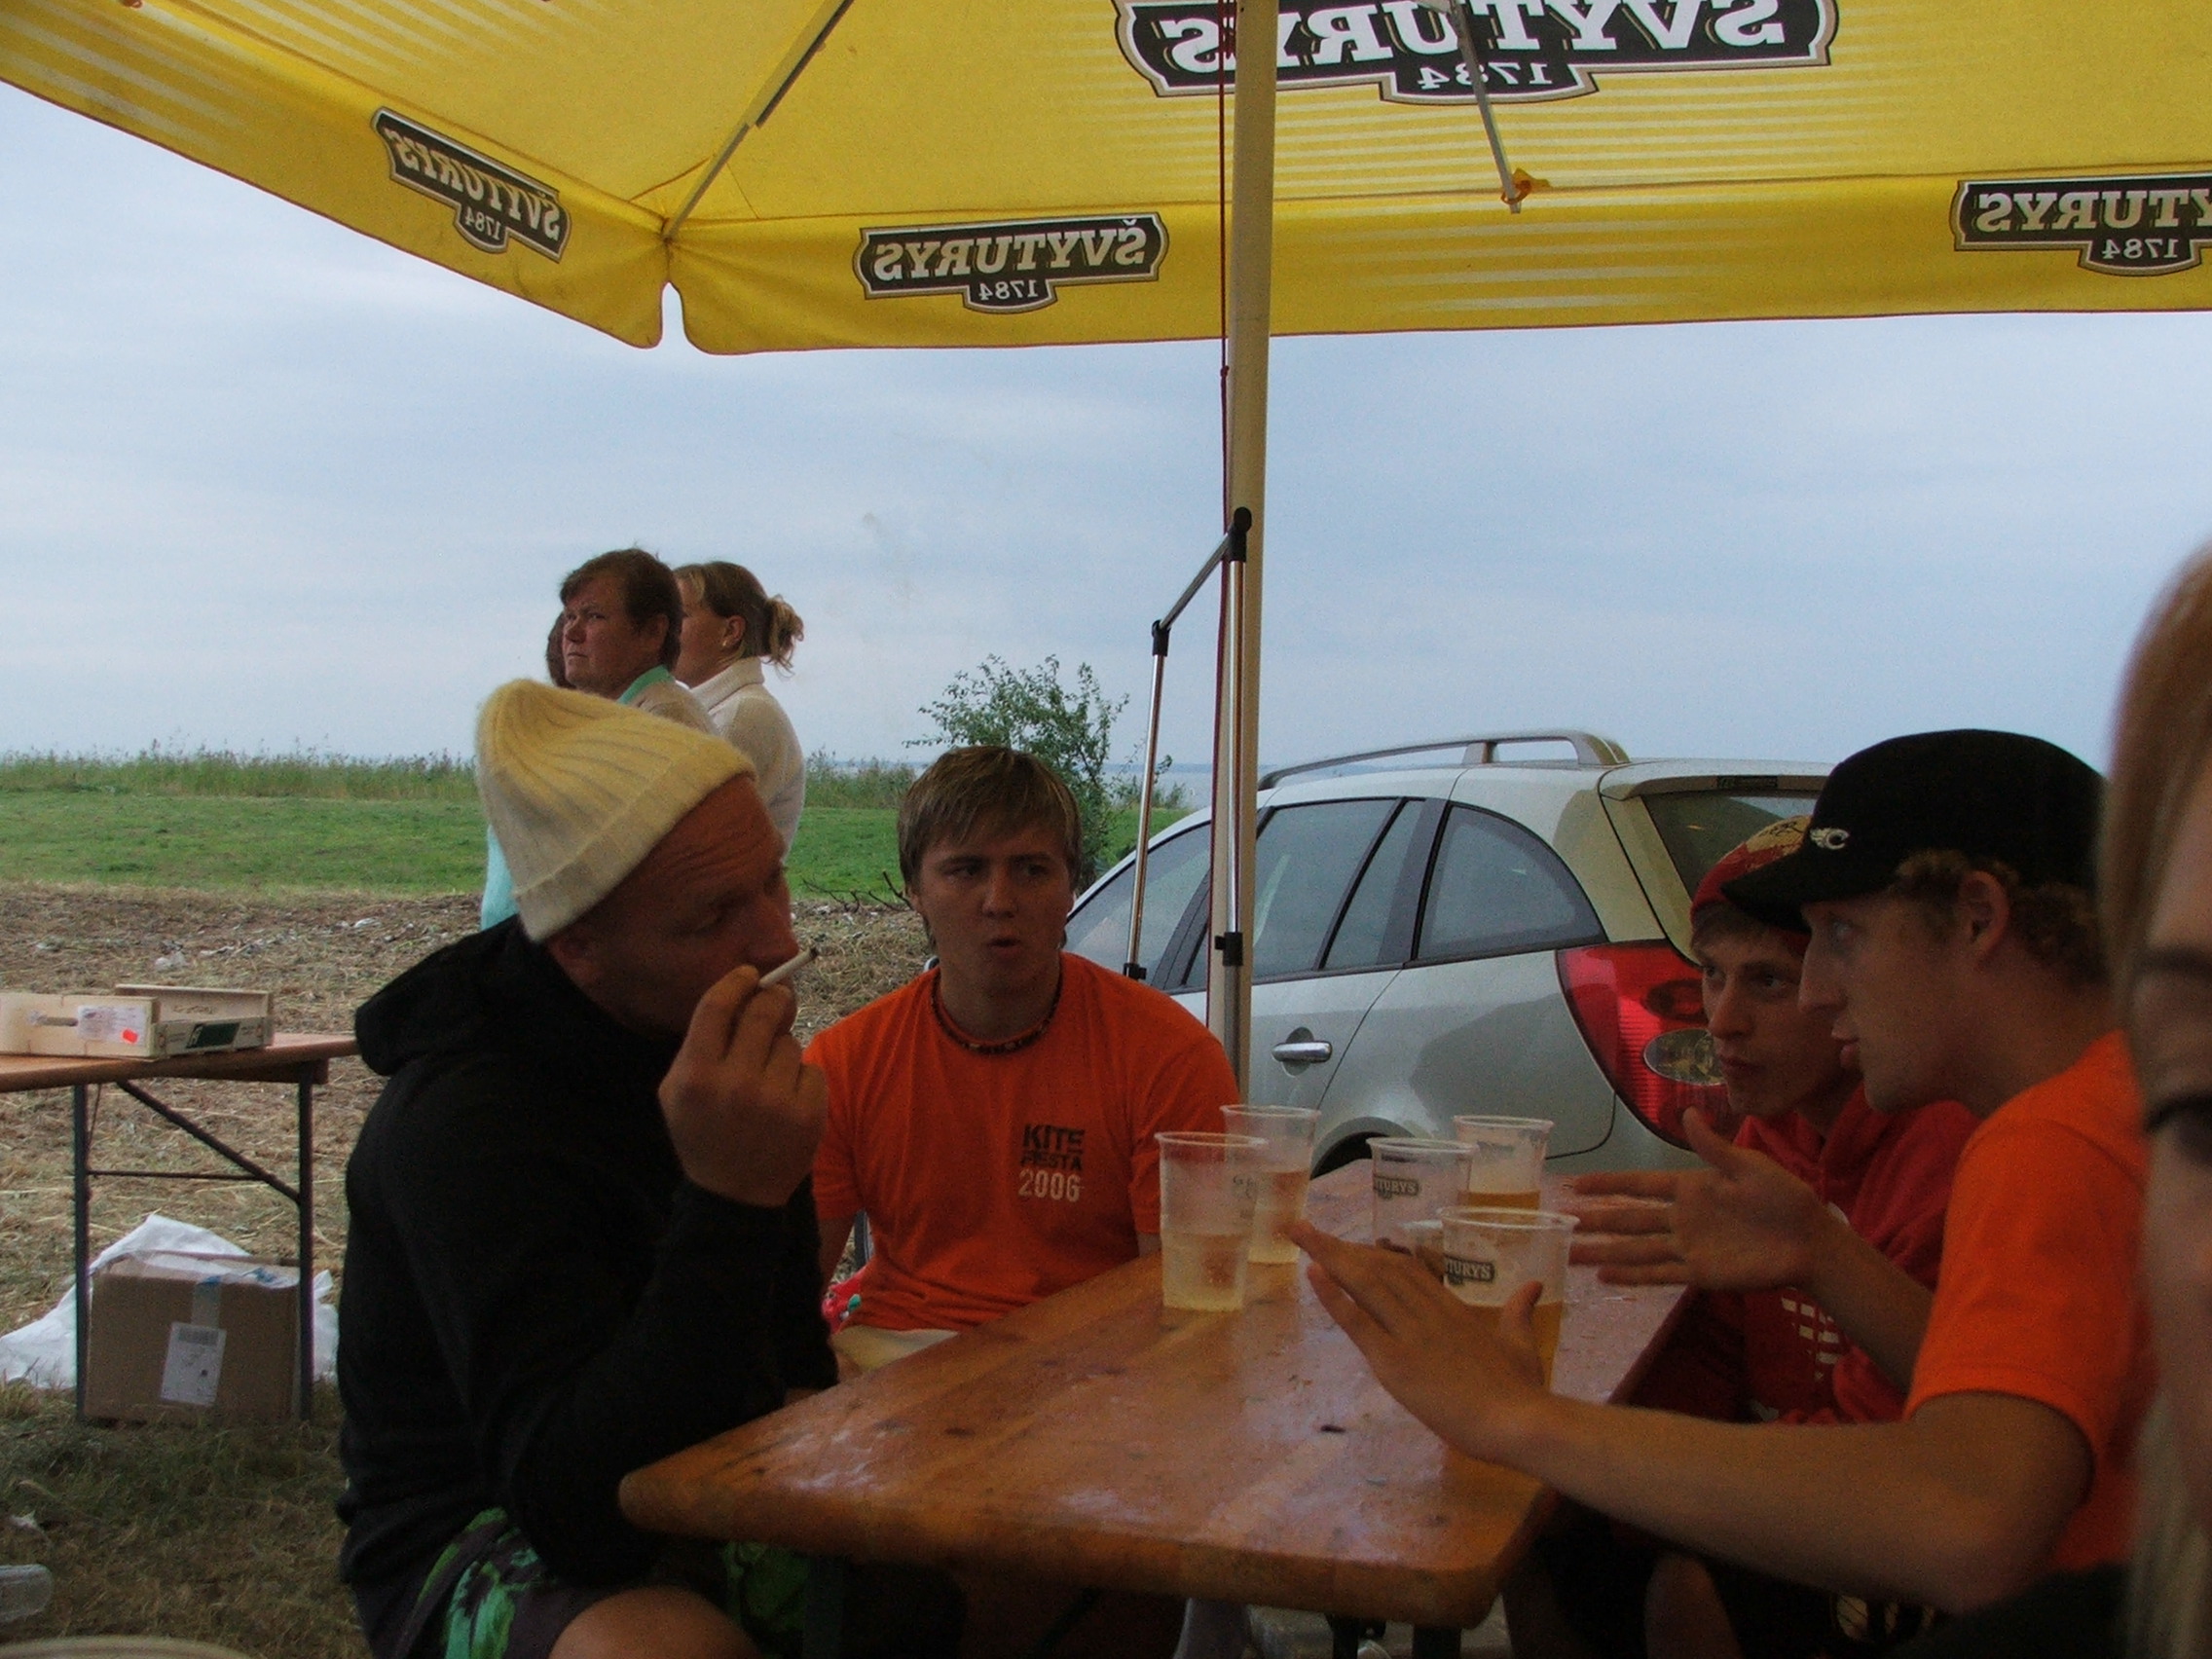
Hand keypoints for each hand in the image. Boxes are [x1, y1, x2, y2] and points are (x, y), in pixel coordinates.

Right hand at [658, 963, 825, 1207]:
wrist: (734, 1197)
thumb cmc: (704, 1134)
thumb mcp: (677, 1091)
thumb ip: (700, 1041)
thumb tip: (741, 991)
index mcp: (696, 1075)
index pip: (719, 1004)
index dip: (738, 981)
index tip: (751, 975)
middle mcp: (735, 1083)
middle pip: (766, 1010)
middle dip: (773, 1001)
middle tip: (776, 1003)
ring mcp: (775, 1100)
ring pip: (790, 1041)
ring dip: (782, 1052)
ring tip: (768, 1082)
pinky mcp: (809, 1113)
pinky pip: (812, 1069)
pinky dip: (801, 1080)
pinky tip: (786, 1103)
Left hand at [1289, 1221, 1549, 1464]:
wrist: (1519, 1421)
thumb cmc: (1522, 1391)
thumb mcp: (1521, 1344)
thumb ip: (1518, 1311)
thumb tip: (1532, 1284)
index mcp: (1452, 1310)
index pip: (1407, 1270)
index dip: (1375, 1254)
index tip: (1351, 1244)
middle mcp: (1427, 1313)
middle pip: (1379, 1268)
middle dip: (1341, 1247)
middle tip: (1308, 1230)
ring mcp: (1409, 1334)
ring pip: (1365, 1284)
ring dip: (1328, 1256)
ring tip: (1299, 1233)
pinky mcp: (1395, 1361)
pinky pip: (1358, 1322)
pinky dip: (1333, 1296)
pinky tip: (1313, 1272)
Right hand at [1567, 1110, 1827, 1291]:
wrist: (1811, 1241)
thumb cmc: (1784, 1198)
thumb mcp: (1749, 1166)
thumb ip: (1713, 1147)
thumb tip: (1686, 1115)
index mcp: (1691, 1187)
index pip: (1639, 1185)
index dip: (1608, 1184)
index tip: (1576, 1184)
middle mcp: (1682, 1218)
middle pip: (1628, 1219)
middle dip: (1595, 1221)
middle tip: (1560, 1224)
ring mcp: (1688, 1247)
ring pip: (1635, 1249)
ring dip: (1604, 1252)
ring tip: (1571, 1255)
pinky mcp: (1700, 1273)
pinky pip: (1659, 1273)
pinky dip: (1632, 1276)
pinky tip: (1606, 1278)